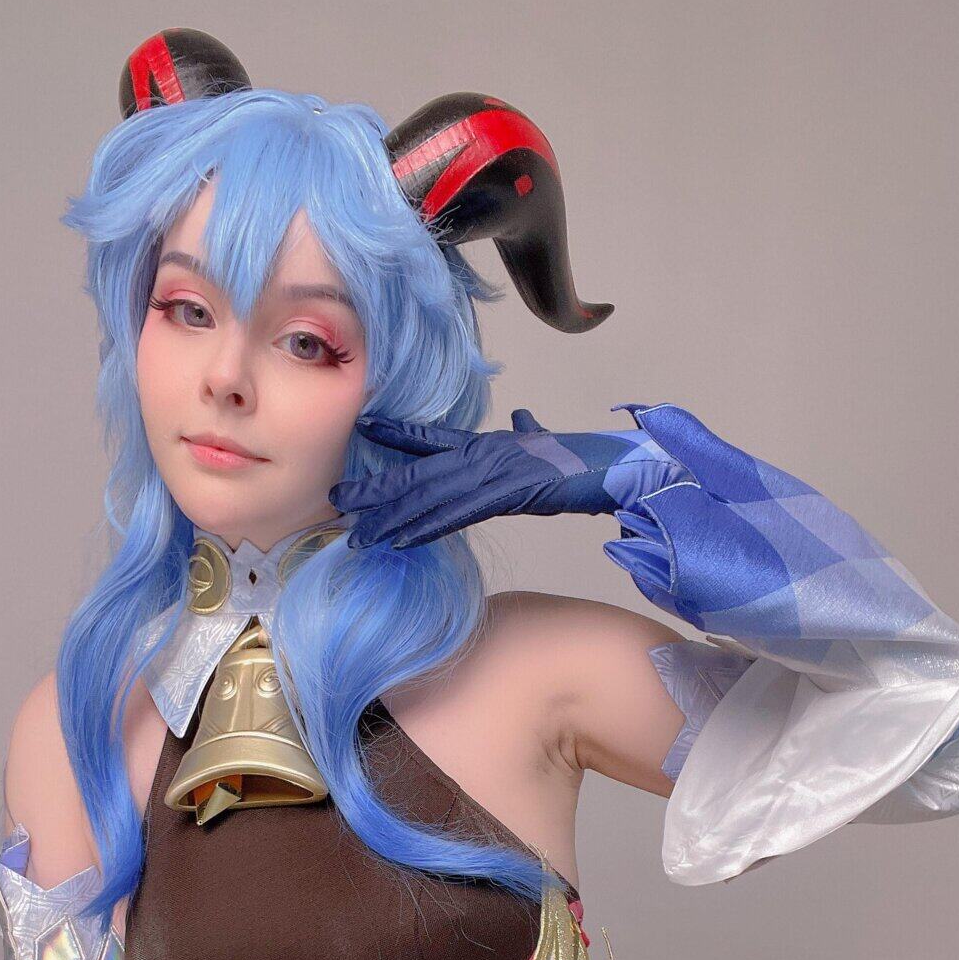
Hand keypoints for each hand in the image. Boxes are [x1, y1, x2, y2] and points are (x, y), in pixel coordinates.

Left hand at [331, 408, 689, 550]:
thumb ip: (533, 433)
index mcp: (491, 444)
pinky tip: (399, 540)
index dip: (397, 435)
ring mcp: (492, 471)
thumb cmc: (590, 459)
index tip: (365, 431)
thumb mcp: (553, 444)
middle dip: (377, 487)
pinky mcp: (505, 492)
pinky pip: (454, 513)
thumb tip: (524, 419)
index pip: (434, 437)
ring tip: (357, 531)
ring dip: (391, 516)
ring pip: (429, 494)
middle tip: (339, 498)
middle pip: (419, 470)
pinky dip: (424, 527)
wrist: (619, 465)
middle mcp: (484, 454)